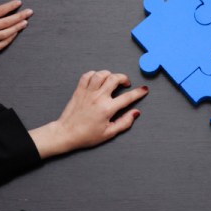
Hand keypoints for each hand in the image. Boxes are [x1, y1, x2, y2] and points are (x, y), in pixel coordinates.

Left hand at [30, 71, 147, 157]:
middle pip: (114, 79)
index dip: (138, 92)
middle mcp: (98, 98)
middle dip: (124, 78)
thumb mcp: (109, 133)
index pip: (127, 97)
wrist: (66, 133)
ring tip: (112, 80)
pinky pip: (87, 75)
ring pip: (101, 74)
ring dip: (109, 74)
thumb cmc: (86, 136)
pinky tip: (98, 80)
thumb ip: (124, 122)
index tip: (143, 90)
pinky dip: (94, 74)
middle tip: (126, 84)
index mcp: (107, 109)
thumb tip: (135, 112)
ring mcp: (87, 92)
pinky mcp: (78, 90)